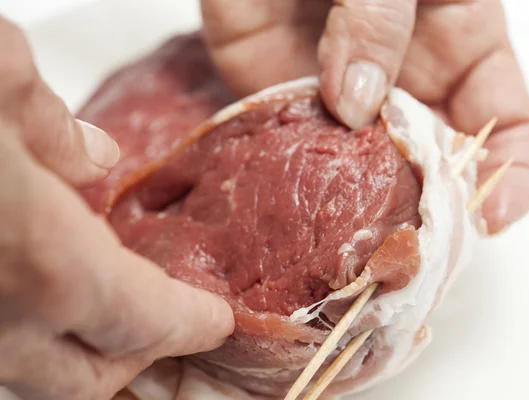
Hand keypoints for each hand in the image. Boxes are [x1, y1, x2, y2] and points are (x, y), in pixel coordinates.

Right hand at [0, 17, 233, 399]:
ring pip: (23, 380)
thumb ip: (45, 123)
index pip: (143, 322)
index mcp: (34, 260)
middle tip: (168, 327)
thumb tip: (92, 156)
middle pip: (83, 382)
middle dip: (135, 360)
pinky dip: (21, 337)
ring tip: (106, 322)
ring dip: (74, 358)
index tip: (214, 321)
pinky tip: (32, 297)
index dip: (188, 324)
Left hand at [199, 0, 528, 232]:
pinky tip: (297, 203)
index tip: (493, 216)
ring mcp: (345, 96)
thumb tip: (357, 105)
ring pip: (365, 171)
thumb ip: (381, 23)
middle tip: (410, 241)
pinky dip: (296, 180)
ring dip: (361, 205)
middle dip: (428, 207)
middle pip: (433, 163)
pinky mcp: (285, 100)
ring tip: (354, 236)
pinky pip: (295, 150)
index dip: (510, 174)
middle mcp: (406, 81)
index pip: (504, 123)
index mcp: (459, 45)